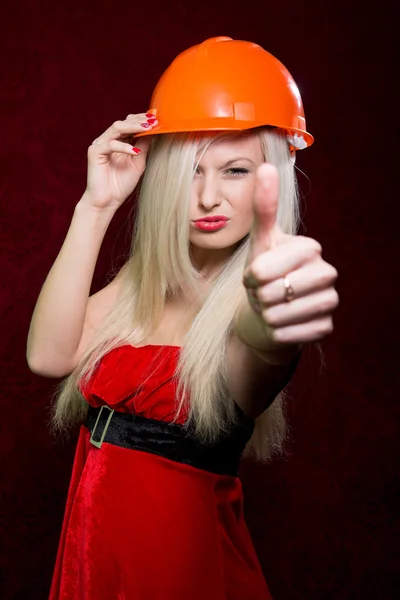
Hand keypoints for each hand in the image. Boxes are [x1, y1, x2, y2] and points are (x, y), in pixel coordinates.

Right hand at [83, 113, 157, 211]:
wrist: (107, 201)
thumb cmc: (121, 184)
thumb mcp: (138, 162)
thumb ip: (143, 146)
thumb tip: (153, 131)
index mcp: (117, 142)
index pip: (129, 124)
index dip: (142, 120)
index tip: (156, 119)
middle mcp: (108, 140)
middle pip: (123, 123)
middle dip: (139, 121)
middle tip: (153, 120)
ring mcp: (100, 145)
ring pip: (116, 128)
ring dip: (133, 127)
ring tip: (147, 128)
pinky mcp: (94, 152)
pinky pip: (110, 144)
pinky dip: (124, 147)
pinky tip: (135, 151)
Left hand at [243, 163, 338, 346]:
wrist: (270, 310)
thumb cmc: (264, 273)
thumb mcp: (260, 242)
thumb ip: (263, 207)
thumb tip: (267, 166)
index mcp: (310, 248)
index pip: (265, 270)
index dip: (251, 277)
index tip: (255, 275)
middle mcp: (326, 272)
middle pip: (273, 293)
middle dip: (258, 297)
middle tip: (263, 293)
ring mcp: (330, 301)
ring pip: (281, 316)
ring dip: (266, 316)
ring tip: (270, 308)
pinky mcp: (326, 327)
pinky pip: (290, 335)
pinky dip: (277, 333)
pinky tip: (280, 325)